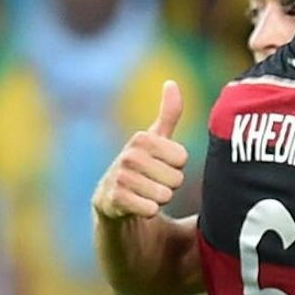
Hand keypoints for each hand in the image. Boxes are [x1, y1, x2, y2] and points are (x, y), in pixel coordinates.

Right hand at [92, 82, 187, 220]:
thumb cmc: (143, 171)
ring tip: (146, 196)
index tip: (163, 167)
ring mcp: (118, 178)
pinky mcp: (112, 200)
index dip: (177, 168)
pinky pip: (149, 209)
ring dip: (160, 200)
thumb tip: (171, 83)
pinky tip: (138, 208)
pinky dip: (149, 212)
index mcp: (142, 139)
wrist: (115, 206)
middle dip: (170, 186)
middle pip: (176, 178)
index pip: (182, 158)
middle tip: (154, 185)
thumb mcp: (156, 142)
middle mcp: (128, 155)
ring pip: (164, 195)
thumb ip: (168, 115)